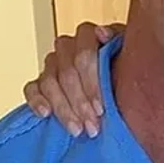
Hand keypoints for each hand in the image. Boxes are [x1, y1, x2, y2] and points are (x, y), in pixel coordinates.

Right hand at [23, 21, 123, 136]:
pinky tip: (46, 114)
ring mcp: (52, 63)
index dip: (91, 81)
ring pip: (50, 82)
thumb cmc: (129, 69)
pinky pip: (31, 88)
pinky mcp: (40, 82)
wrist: (123, 84)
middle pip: (67, 71)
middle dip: (80, 102)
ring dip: (63, 108)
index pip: (84, 52)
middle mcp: (68, 46)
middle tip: (92, 125)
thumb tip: (103, 33)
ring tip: (77, 129)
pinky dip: (36, 100)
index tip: (101, 108)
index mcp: (90, 35)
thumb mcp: (132, 57)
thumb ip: (123, 44)